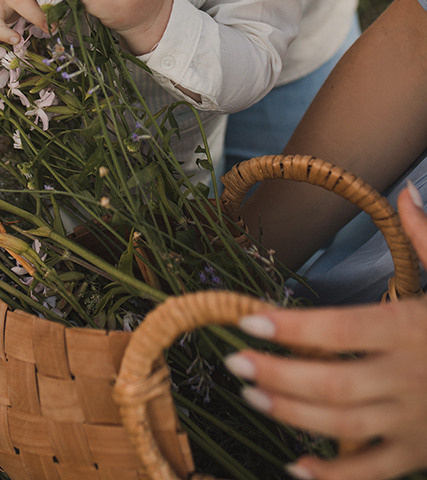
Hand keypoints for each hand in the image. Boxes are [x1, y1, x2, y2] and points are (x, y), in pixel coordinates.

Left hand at [224, 183, 426, 479]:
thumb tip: (405, 191)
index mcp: (411, 329)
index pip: (341, 328)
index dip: (293, 327)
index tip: (249, 320)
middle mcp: (407, 376)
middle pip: (332, 382)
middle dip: (278, 372)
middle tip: (233, 360)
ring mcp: (412, 420)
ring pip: (342, 426)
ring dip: (291, 413)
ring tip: (250, 393)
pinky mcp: (418, 454)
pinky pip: (371, 474)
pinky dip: (331, 478)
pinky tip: (294, 467)